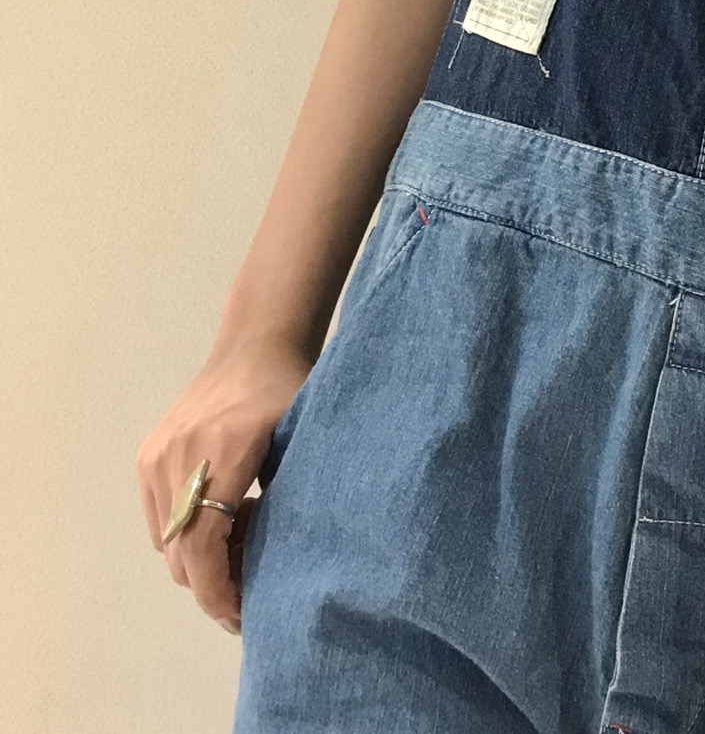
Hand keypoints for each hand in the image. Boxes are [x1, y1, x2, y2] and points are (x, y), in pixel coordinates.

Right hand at [135, 337, 312, 632]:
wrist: (256, 344)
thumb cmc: (291, 391)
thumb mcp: (302, 445)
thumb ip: (287, 502)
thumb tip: (282, 568)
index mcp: (222, 454)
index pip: (201, 547)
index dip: (218, 591)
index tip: (242, 614)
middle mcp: (177, 458)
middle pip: (181, 554)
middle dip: (214, 582)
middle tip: (253, 583)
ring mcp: (156, 458)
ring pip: (167, 542)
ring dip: (199, 557)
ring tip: (243, 538)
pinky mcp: (147, 456)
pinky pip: (158, 519)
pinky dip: (184, 531)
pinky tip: (223, 512)